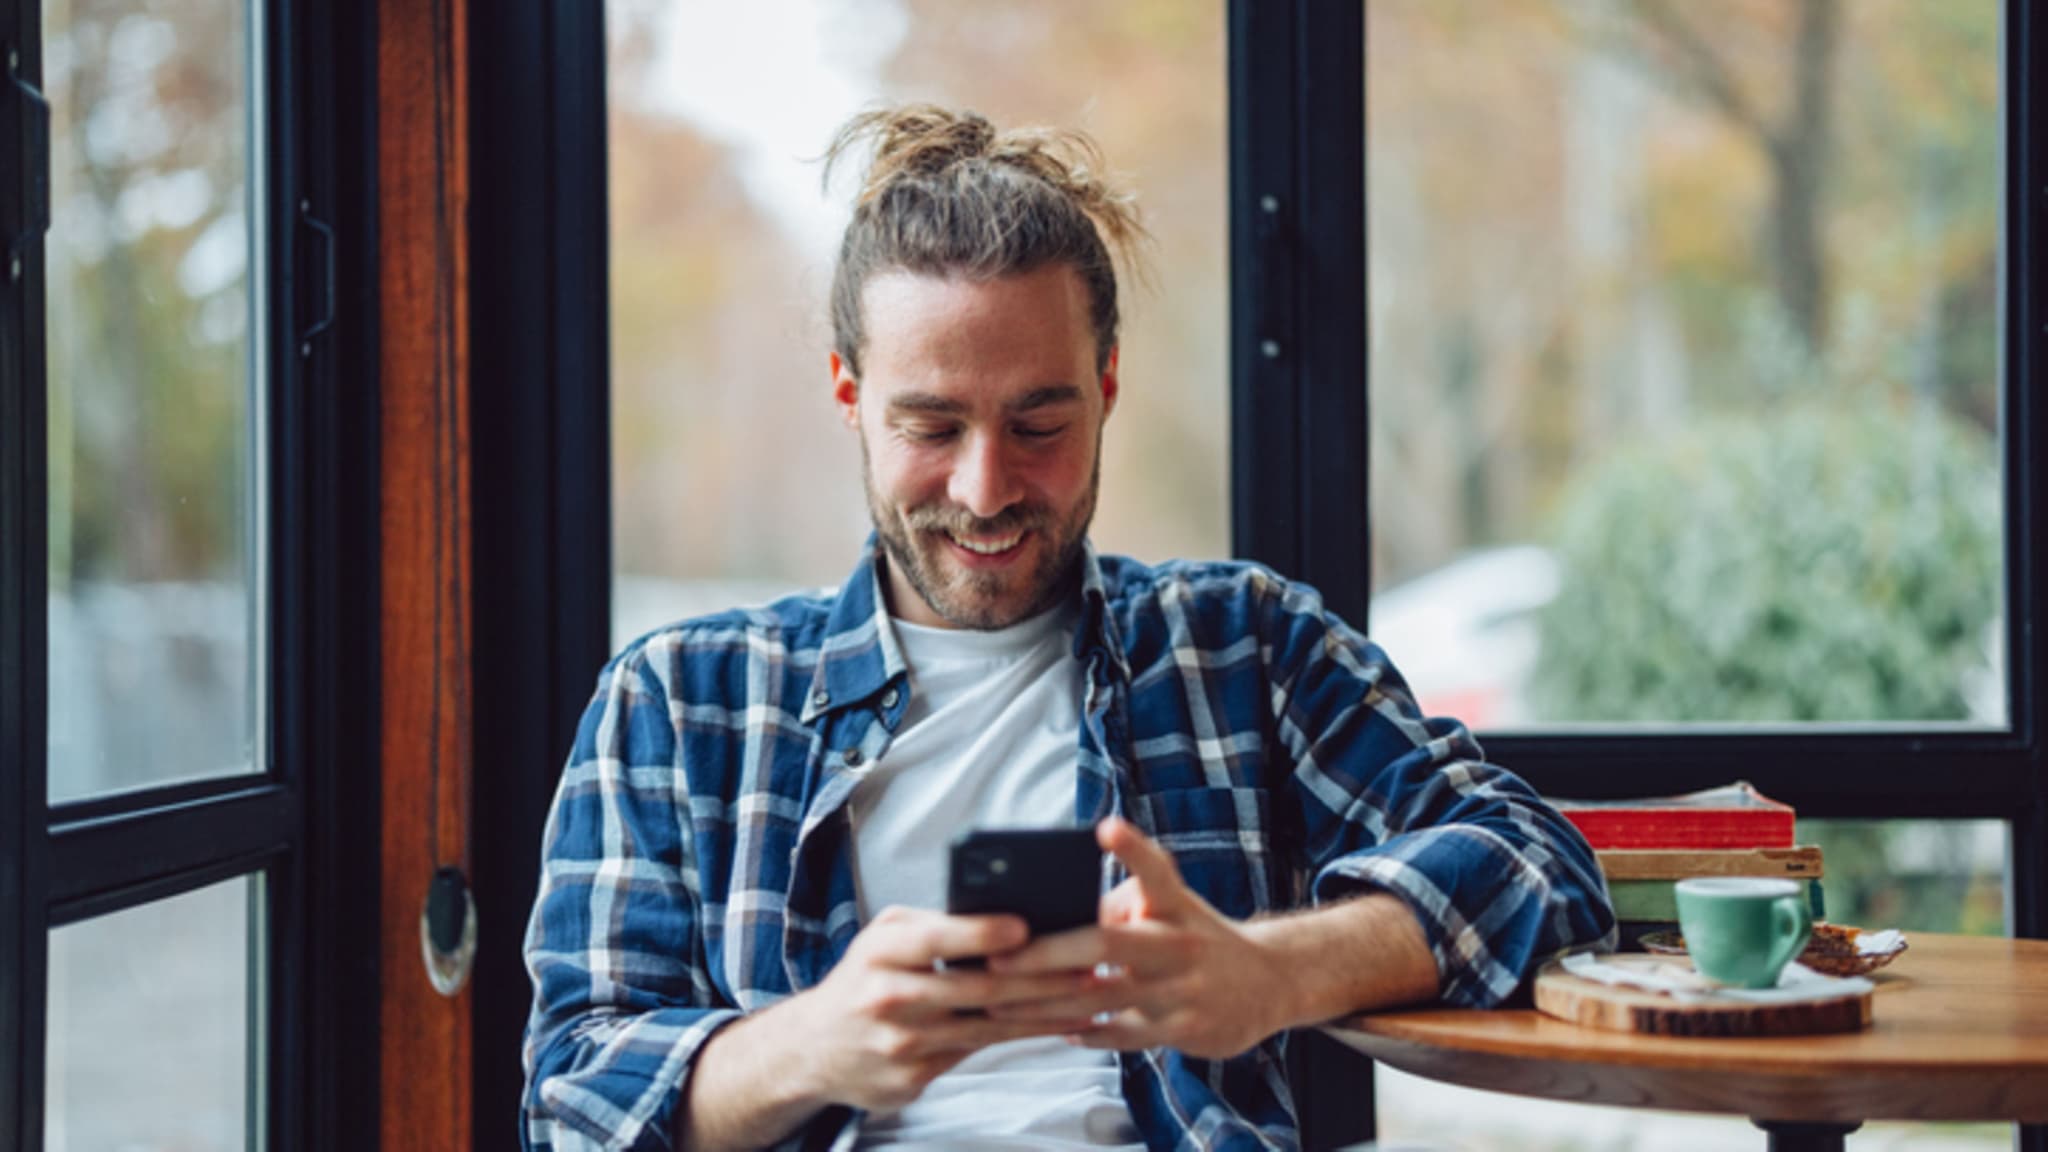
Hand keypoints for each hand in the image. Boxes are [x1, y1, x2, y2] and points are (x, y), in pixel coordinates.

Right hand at [784, 905, 1121, 1112]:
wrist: (813, 1048)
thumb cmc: (864, 978)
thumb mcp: (883, 938)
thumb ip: (933, 926)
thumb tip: (1003, 912)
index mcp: (880, 952)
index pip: (935, 940)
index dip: (980, 933)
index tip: (1025, 926)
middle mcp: (888, 998)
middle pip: (976, 990)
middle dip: (1040, 979)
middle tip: (1090, 966)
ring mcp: (902, 1044)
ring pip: (988, 1027)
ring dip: (1046, 1013)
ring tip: (1091, 999)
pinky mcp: (913, 1078)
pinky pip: (979, 1053)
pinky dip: (1024, 1038)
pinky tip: (1060, 1027)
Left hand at [986, 817, 1290, 1059]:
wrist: (1267, 984)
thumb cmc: (1192, 937)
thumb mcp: (1169, 907)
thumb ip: (1116, 906)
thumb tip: (1047, 917)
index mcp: (1174, 904)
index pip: (1155, 868)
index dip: (1132, 849)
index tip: (1105, 828)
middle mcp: (1181, 943)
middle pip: (1107, 942)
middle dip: (1046, 953)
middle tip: (998, 957)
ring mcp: (1183, 990)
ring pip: (1102, 998)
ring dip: (1045, 1003)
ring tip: (999, 1002)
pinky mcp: (1182, 1029)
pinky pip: (1120, 1035)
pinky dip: (1083, 1032)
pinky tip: (1049, 1028)